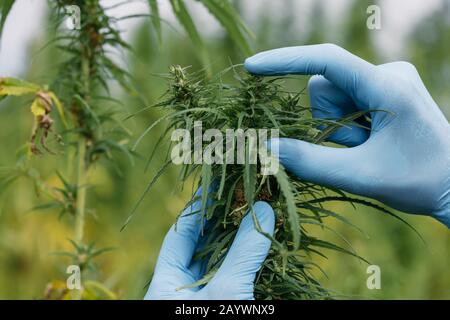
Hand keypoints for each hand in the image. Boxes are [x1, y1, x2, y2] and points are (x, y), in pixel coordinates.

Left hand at [144, 189, 274, 299]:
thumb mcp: (226, 291)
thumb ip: (243, 252)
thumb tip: (263, 209)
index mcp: (166, 283)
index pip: (179, 235)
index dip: (197, 208)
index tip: (214, 185)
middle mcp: (184, 288)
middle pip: (203, 245)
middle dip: (224, 221)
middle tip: (243, 195)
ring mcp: (207, 297)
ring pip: (223, 260)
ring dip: (241, 240)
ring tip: (257, 212)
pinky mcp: (230, 302)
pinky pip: (239, 277)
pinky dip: (251, 260)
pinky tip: (265, 243)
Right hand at [245, 43, 449, 227]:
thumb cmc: (417, 181)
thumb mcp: (359, 175)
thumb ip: (309, 161)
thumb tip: (265, 145)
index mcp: (386, 86)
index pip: (325, 61)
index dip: (285, 61)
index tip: (252, 68)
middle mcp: (386, 73)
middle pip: (325, 88)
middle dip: (328, 122)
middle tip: (357, 149)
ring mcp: (386, 81)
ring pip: (332, 98)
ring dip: (338, 128)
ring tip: (367, 148)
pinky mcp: (384, 91)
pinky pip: (344, 103)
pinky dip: (346, 127)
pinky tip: (371, 142)